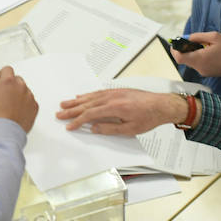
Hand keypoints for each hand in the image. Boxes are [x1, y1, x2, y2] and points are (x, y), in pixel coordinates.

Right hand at [0, 66, 37, 132]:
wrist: (6, 131)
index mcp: (8, 82)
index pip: (7, 70)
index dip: (2, 74)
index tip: (0, 79)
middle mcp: (21, 87)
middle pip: (17, 80)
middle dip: (11, 85)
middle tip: (5, 94)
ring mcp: (29, 96)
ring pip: (24, 91)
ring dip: (19, 95)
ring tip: (11, 106)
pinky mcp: (35, 106)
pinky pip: (30, 101)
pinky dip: (25, 104)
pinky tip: (17, 112)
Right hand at [56, 89, 187, 135]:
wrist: (162, 105)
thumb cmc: (149, 117)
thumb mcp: (130, 129)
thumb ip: (110, 129)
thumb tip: (94, 128)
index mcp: (114, 108)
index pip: (90, 115)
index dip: (78, 121)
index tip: (69, 126)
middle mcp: (112, 98)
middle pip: (87, 104)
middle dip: (72, 110)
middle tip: (59, 114)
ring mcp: (114, 93)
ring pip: (90, 97)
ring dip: (76, 101)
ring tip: (64, 104)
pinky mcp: (117, 91)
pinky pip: (98, 93)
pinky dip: (88, 95)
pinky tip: (81, 97)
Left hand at [172, 31, 220, 78]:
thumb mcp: (215, 37)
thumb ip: (199, 36)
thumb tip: (188, 38)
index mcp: (200, 59)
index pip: (179, 57)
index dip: (175, 49)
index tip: (177, 42)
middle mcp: (199, 67)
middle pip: (183, 59)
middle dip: (184, 49)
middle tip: (191, 40)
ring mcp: (203, 71)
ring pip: (190, 61)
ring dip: (192, 52)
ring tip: (204, 44)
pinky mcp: (206, 73)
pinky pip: (197, 64)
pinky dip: (198, 56)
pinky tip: (207, 51)